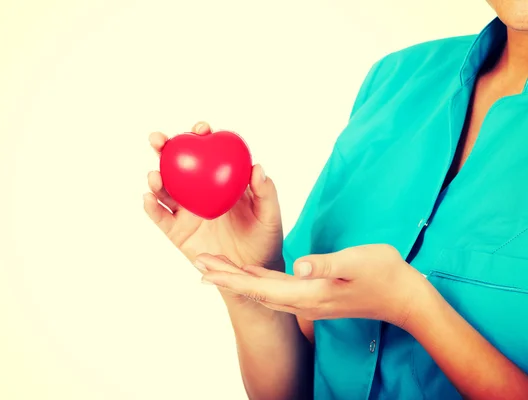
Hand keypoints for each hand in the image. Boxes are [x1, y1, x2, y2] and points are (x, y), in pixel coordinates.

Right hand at [143, 122, 283, 303]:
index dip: (201, 136)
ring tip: (155, 175)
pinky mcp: (177, 232)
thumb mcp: (269, 215)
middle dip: (165, 148)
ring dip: (156, 178)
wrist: (251, 270)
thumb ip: (265, 192)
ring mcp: (186, 211)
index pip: (207, 152)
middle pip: (177, 165)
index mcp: (219, 180)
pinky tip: (149, 199)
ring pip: (165, 189)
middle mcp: (199, 191)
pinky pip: (161, 217)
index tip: (201, 129)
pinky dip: (152, 208)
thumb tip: (257, 167)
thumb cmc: (264, 238)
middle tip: (159, 139)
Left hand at [196, 244, 425, 328]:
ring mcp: (308, 301)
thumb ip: (326, 264)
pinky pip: (276, 289)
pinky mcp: (314, 295)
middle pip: (254, 291)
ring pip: (262, 291)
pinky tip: (250, 272)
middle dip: (224, 278)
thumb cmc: (384, 274)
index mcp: (308, 292)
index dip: (229, 278)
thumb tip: (300, 264)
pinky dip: (257, 280)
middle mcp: (303, 301)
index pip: (259, 288)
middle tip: (198, 265)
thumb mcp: (356, 262)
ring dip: (237, 280)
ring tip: (215, 268)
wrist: (404, 298)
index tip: (204, 270)